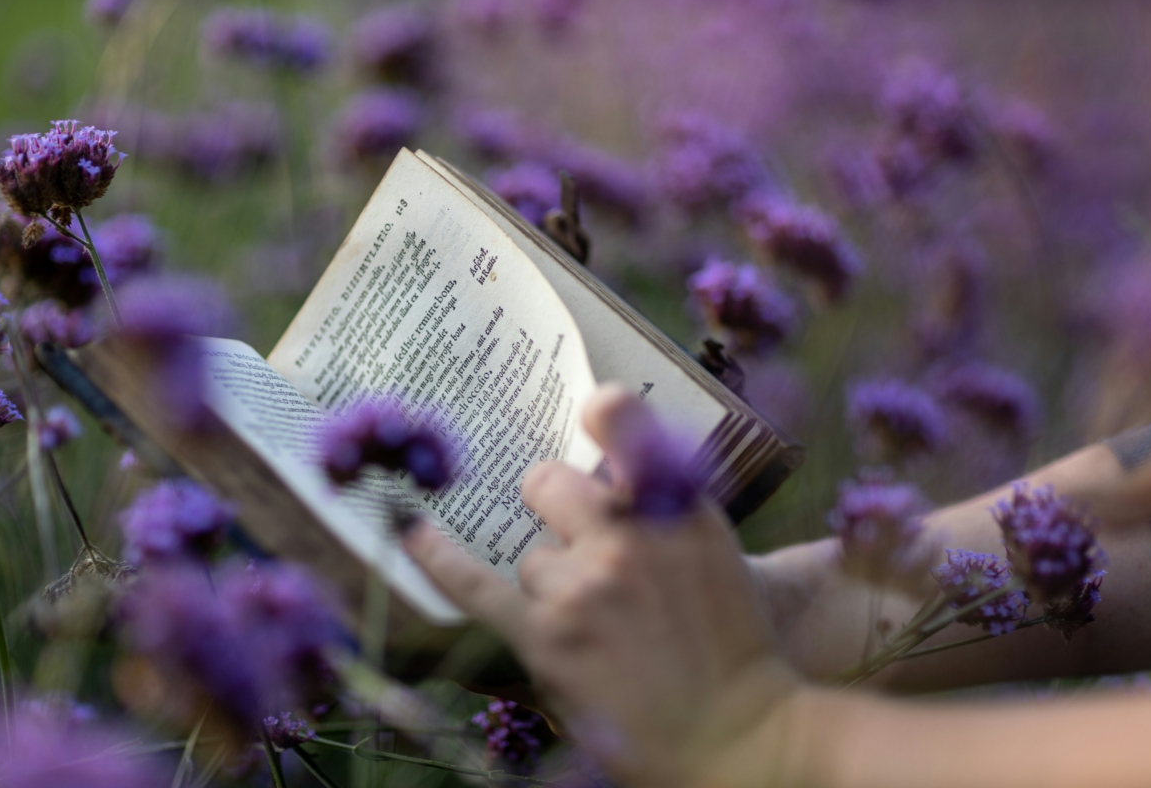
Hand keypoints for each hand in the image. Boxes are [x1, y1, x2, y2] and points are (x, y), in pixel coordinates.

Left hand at [403, 385, 803, 786]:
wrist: (740, 737)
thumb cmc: (732, 647)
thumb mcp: (715, 556)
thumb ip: (661, 510)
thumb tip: (599, 482)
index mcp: (679, 506)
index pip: (623, 421)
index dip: (602, 413)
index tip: (590, 413)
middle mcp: (629, 533)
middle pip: (550, 482)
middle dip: (554, 506)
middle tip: (577, 542)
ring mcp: (585, 583)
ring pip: (530, 556)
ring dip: (553, 585)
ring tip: (601, 633)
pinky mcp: (547, 635)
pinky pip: (475, 584)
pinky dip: (438, 558)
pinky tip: (410, 532)